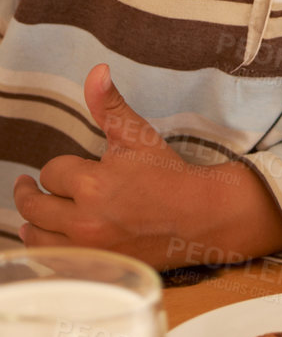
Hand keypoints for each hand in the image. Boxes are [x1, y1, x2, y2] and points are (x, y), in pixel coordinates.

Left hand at [13, 64, 281, 268]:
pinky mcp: (96, 266)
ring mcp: (90, 248)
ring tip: (32, 216)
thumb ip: (108, 104)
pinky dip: (45, 249)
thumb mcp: (137, 135)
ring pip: (38, 237)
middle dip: (30, 193)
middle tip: (27, 186)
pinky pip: (54, 261)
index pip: (51, 173)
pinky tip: (46, 240)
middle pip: (35, 207)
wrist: (199, 215)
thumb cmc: (168, 174)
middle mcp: (86, 220)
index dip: (57, 168)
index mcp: (93, 183)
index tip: (66, 169)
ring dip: (32, 223)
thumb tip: (96, 71)